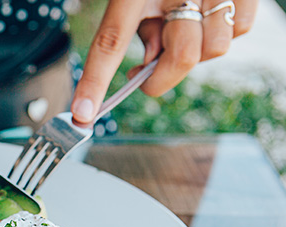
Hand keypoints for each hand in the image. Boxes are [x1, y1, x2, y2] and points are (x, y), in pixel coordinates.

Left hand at [71, 0, 256, 123]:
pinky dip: (225, 31)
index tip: (82, 114)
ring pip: (214, 48)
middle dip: (163, 76)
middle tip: (145, 71)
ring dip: (197, 51)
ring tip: (184, 26)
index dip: (95, 82)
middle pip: (180, 57)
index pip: (111, 42)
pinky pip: (241, 29)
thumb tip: (151, 65)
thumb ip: (141, 29)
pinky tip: (210, 15)